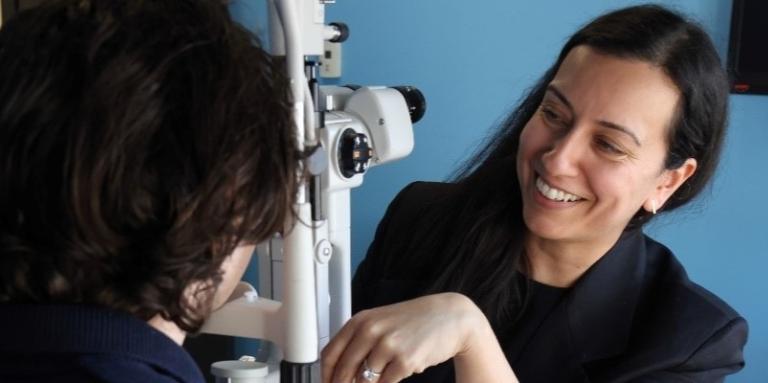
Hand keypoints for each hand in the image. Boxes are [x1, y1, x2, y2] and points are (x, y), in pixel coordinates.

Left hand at [321, 292, 485, 382]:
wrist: (449, 317)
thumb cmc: (413, 321)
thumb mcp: (381, 323)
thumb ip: (359, 342)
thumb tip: (340, 373)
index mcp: (360, 320)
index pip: (330, 354)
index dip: (326, 375)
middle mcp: (371, 330)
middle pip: (343, 371)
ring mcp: (388, 345)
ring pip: (364, 381)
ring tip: (382, 374)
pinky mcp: (405, 361)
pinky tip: (397, 372)